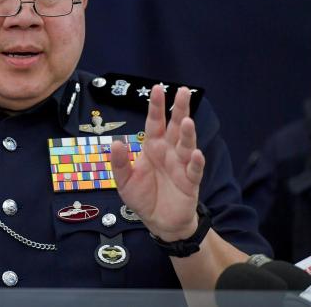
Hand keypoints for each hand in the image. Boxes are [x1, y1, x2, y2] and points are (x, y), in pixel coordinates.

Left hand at [111, 85, 204, 241]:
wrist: (159, 222)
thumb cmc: (143, 197)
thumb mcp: (124, 181)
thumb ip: (119, 162)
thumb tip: (114, 143)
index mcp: (153, 147)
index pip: (155, 122)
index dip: (156, 106)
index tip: (158, 88)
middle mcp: (169, 151)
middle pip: (176, 126)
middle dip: (180, 109)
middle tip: (184, 91)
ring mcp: (181, 165)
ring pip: (186, 145)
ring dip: (187, 133)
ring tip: (187, 121)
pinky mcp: (190, 182)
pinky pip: (194, 170)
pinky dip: (196, 162)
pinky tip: (196, 153)